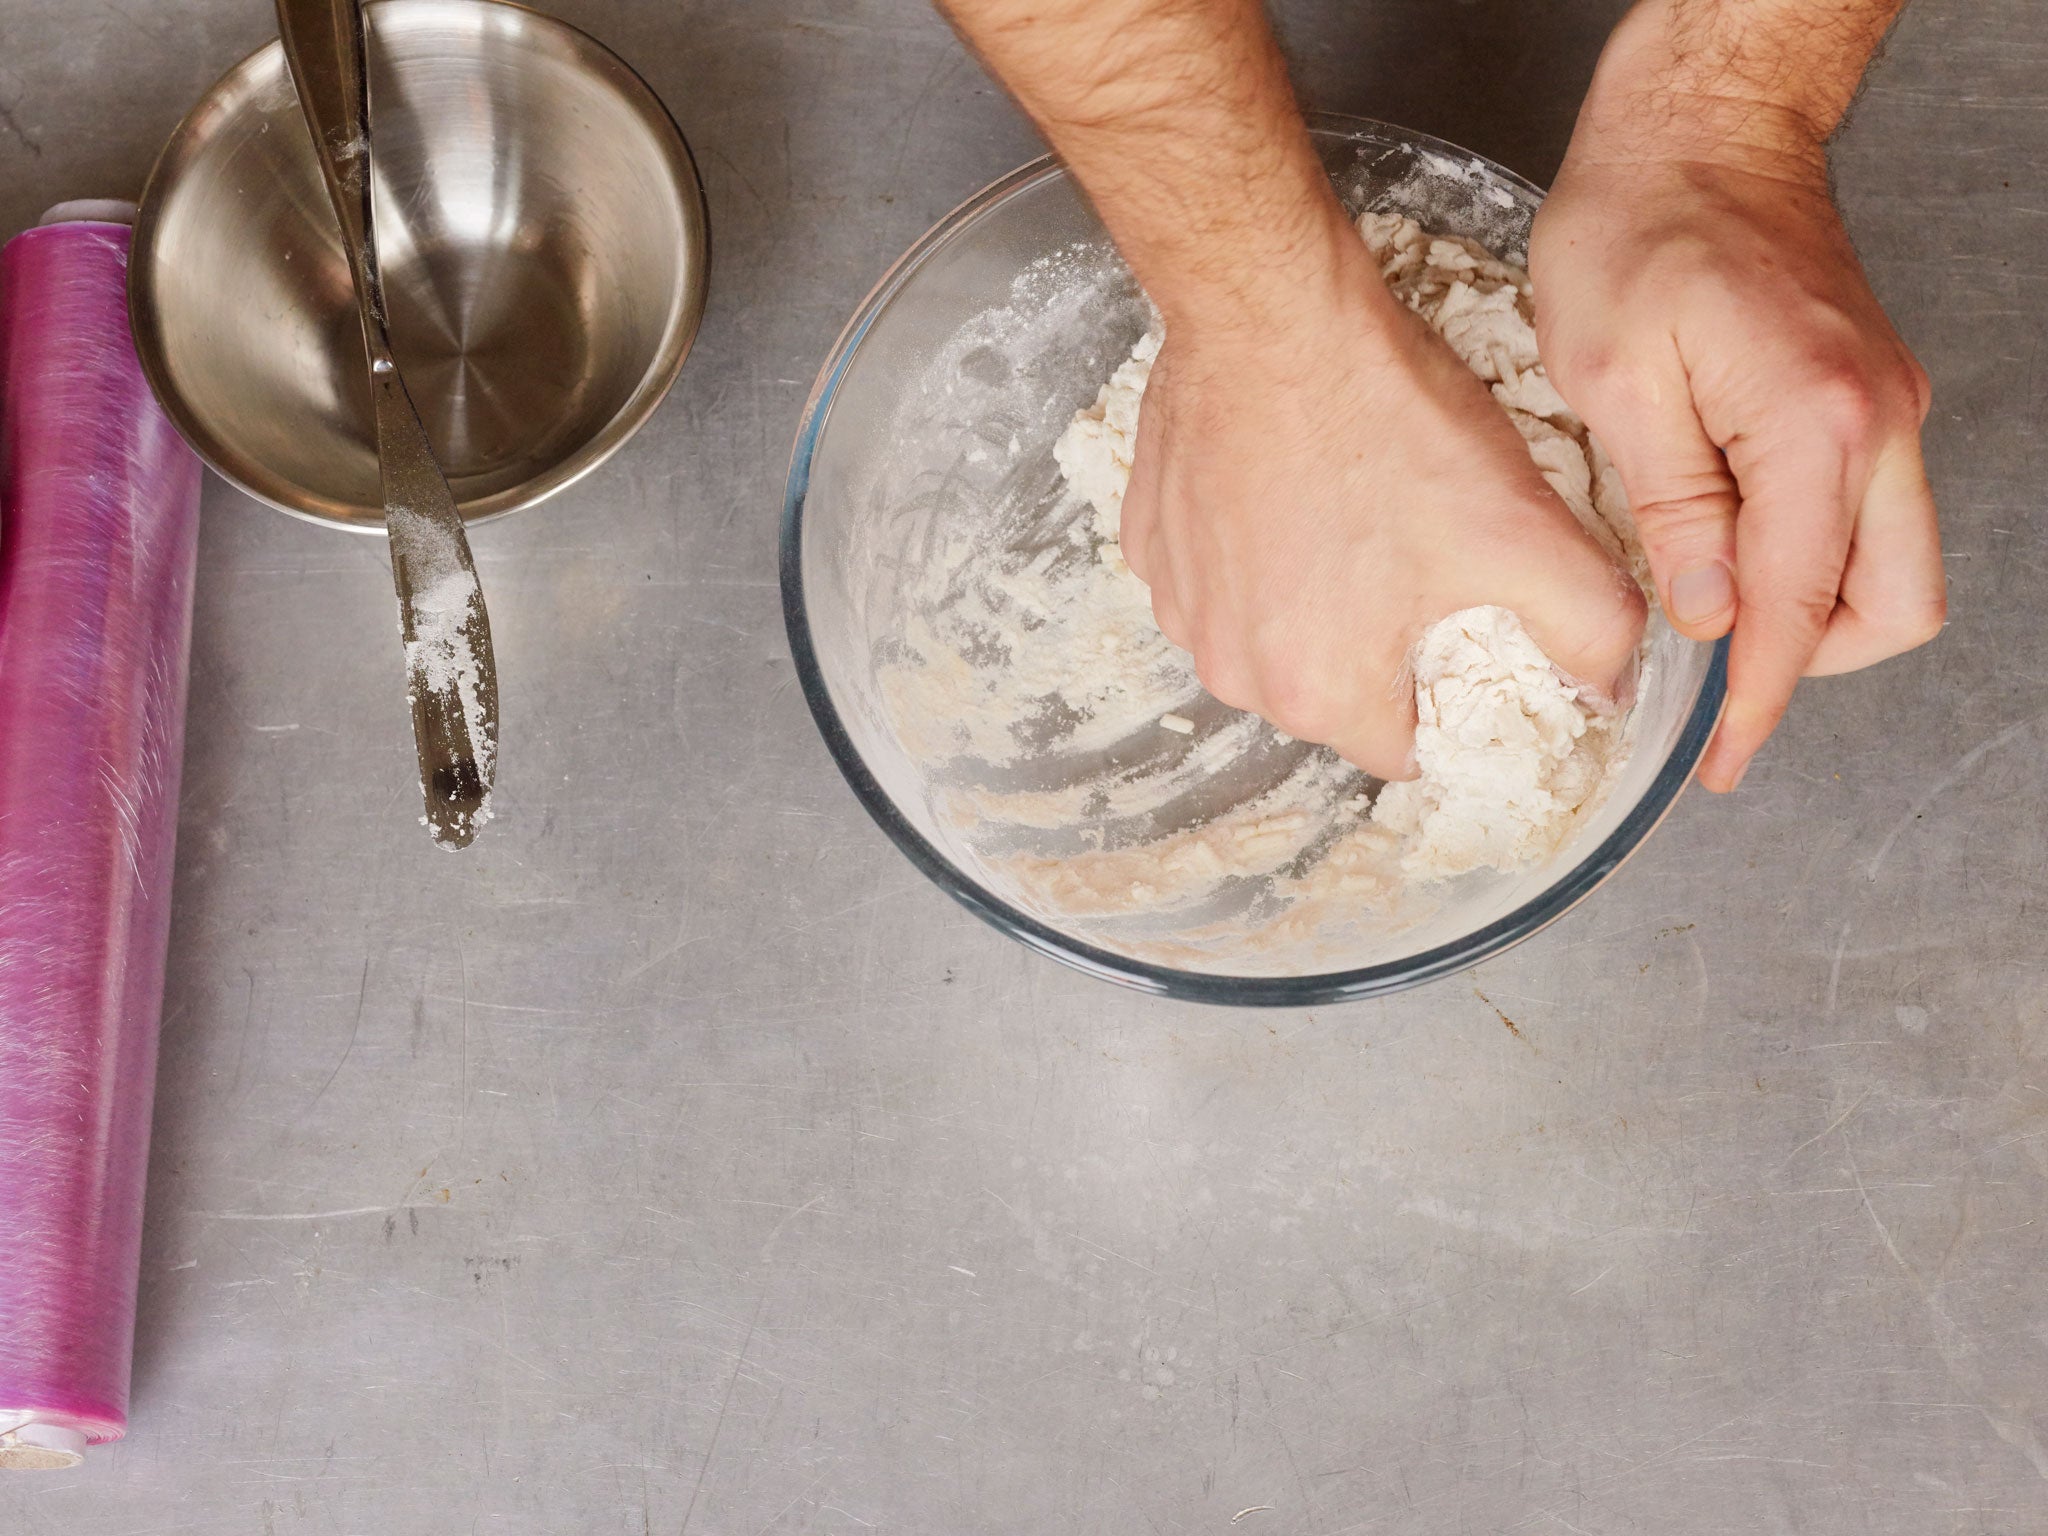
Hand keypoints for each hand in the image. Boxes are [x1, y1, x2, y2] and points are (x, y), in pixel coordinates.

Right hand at [1120, 211, 1646, 780]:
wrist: (1272, 310)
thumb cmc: (1384, 421)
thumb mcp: (1523, 528)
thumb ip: (1592, 627)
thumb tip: (1610, 686)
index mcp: (1321, 692)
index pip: (1405, 749)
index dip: (1452, 696)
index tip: (1469, 632)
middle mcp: (1234, 670)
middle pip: (1331, 697)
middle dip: (1379, 646)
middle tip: (1421, 556)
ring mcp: (1181, 606)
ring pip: (1268, 637)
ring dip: (1309, 599)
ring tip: (1355, 513)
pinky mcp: (1149, 543)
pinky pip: (1216, 579)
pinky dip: (1252, 551)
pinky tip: (1289, 487)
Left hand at [1532, 36, 1942, 791]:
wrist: (1702, 127)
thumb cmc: (1642, 223)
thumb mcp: (1615, 378)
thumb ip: (1673, 509)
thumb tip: (1711, 616)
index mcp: (1815, 426)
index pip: (1803, 611)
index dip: (1760, 701)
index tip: (1721, 758)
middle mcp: (1878, 425)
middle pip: (1892, 607)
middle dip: (1806, 663)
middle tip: (1709, 679)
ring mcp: (1885, 411)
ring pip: (1889, 566)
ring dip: (1810, 613)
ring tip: (1705, 609)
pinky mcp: (1865, 399)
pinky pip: (1863, 514)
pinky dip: (1808, 555)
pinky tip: (1723, 547)